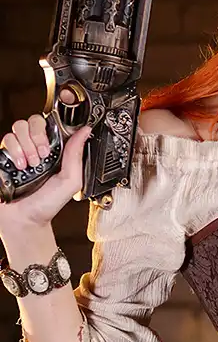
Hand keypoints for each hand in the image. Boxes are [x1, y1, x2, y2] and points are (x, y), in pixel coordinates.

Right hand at [0, 109, 91, 234]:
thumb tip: (85, 132)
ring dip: (27, 145)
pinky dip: (14, 150)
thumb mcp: (70, 181)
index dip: (55, 127)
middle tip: (42, 155)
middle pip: (34, 120)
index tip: (55, 142)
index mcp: (54, 151)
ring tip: (31, 164)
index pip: (53, 124)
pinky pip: (7, 138)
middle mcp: (36, 148)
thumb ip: (76, 156)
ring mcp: (19, 151)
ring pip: (19, 127)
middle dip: (39, 136)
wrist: (25, 221)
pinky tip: (20, 166)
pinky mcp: (4, 156)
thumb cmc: (46, 205)